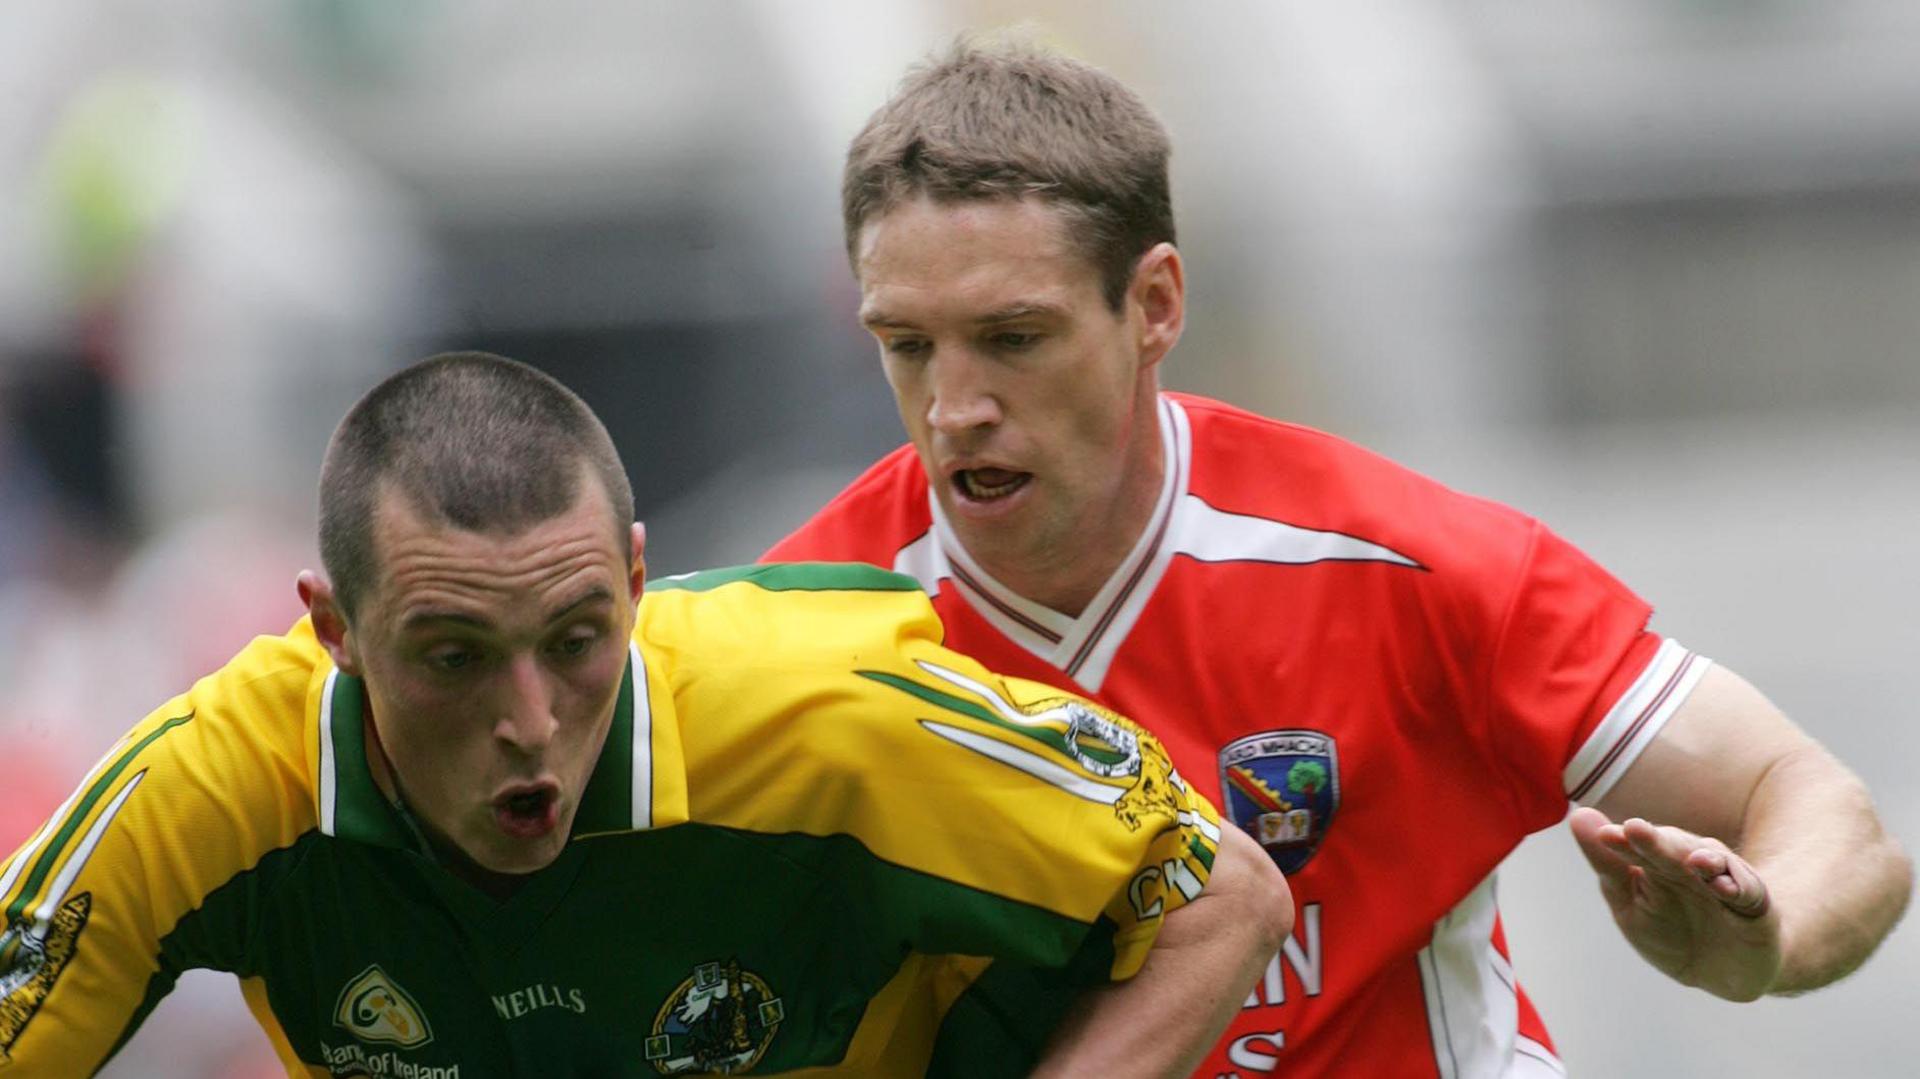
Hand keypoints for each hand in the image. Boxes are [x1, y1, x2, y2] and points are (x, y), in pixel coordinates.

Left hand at [1568, 806, 1781, 1000]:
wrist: (1723, 972)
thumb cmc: (1672, 932)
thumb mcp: (1630, 905)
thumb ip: (1607, 865)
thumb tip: (1578, 816)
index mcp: (1657, 862)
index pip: (1638, 848)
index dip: (1622, 842)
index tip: (1605, 836)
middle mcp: (1691, 865)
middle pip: (1673, 849)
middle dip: (1657, 841)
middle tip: (1635, 830)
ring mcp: (1724, 882)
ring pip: (1714, 863)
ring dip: (1704, 858)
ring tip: (1693, 861)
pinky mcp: (1755, 906)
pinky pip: (1748, 892)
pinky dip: (1738, 886)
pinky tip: (1724, 886)